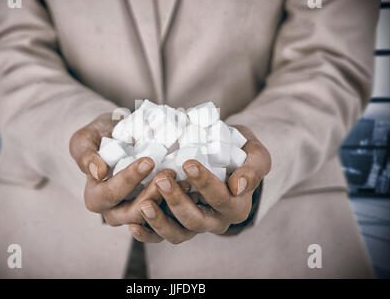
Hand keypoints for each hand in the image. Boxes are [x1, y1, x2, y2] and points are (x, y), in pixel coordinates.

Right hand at [69, 113, 188, 223]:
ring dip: (169, 203)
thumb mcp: (85, 140)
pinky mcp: (154, 212)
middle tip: (169, 172)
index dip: (129, 179)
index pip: (110, 194)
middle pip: (133, 213)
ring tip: (185, 183)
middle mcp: (114, 211)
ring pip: (152, 219)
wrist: (116, 137)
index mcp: (95, 197)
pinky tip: (192, 190)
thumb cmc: (99, 137)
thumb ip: (85, 154)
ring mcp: (135, 214)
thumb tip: (98, 172)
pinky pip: (166, 217)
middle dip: (152, 193)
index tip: (148, 161)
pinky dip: (179, 206)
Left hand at [127, 125, 270, 243]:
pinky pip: (162, 237)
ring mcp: (195, 225)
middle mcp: (217, 221)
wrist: (226, 158)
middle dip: (178, 201)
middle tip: (162, 178)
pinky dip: (148, 234)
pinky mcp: (177, 225)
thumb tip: (238, 186)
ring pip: (178, 233)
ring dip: (160, 221)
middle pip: (196, 220)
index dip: (205, 184)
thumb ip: (253, 168)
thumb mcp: (255, 155)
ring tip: (144, 205)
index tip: (188, 163)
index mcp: (236, 206)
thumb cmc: (240, 152)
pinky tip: (134, 226)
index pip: (221, 198)